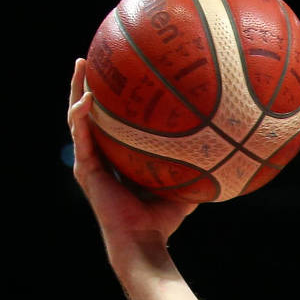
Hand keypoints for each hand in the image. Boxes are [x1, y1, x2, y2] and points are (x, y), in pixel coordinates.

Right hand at [66, 59, 194, 252]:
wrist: (144, 242)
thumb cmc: (163, 222)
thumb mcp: (182, 187)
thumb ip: (195, 165)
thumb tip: (223, 147)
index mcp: (115, 159)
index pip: (109, 122)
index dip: (109, 99)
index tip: (117, 73)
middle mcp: (99, 158)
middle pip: (89, 113)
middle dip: (87, 83)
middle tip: (93, 57)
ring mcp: (88, 163)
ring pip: (77, 118)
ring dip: (76, 89)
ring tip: (82, 63)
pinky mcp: (85, 170)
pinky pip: (81, 137)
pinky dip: (81, 116)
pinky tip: (87, 98)